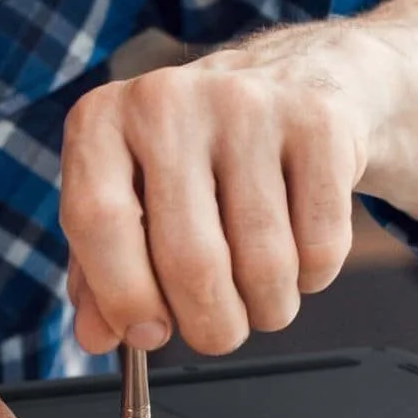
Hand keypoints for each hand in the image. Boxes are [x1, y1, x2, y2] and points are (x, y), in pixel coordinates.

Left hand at [60, 23, 386, 355]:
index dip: (125, 296)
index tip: (149, 334)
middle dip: (210, 325)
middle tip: (218, 334)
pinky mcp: (318, 121)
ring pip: (264, 263)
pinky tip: (300, 251)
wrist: (298, 79)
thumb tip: (98, 337)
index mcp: (102, 121)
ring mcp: (246, 104)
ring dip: (267, 309)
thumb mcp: (133, 198)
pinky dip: (312, 277)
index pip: (97, 220)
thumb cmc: (197, 157)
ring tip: (262, 295)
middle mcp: (166, 100)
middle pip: (190, 260)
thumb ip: (102, 272)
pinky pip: (320, 246)